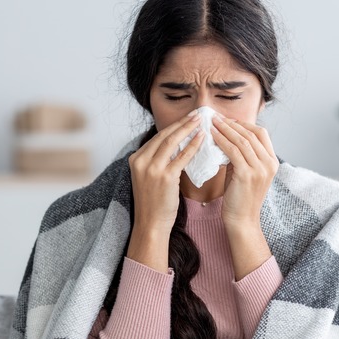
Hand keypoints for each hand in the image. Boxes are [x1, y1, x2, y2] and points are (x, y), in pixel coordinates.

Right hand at [126, 112, 203, 271]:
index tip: (187, 118)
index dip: (174, 126)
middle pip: (164, 136)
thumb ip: (158, 161)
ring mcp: (151, 169)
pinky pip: (181, 157)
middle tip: (197, 114)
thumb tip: (177, 146)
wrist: (151, 224)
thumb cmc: (154, 203)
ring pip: (172, 142)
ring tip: (201, 121)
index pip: (158, 137)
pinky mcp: (164, 177)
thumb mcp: (150, 178)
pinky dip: (192, 146)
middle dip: (182, 123)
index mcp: (136, 159)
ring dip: (188, 129)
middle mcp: (141, 161)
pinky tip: (202, 138)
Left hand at [211, 115, 278, 230]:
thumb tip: (227, 137)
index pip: (261, 133)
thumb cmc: (240, 197)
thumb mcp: (245, 172)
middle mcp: (269, 164)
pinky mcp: (247, 175)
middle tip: (216, 117)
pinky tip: (212, 135)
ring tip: (212, 122)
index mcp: (272, 162)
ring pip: (242, 140)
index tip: (228, 120)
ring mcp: (260, 169)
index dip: (244, 124)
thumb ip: (241, 155)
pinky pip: (233, 151)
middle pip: (252, 134)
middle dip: (232, 123)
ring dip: (226, 129)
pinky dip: (222, 140)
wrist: (242, 220)